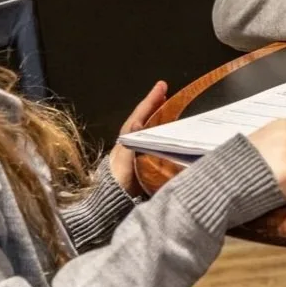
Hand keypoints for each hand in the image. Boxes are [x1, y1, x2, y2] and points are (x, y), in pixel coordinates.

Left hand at [110, 79, 169, 195]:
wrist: (111, 201)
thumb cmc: (119, 179)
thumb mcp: (126, 158)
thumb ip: (134, 143)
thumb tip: (139, 124)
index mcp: (127, 138)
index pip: (141, 114)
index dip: (151, 99)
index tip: (162, 85)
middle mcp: (131, 142)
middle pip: (146, 120)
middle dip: (157, 107)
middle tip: (168, 95)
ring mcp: (137, 153)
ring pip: (151, 132)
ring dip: (161, 120)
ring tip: (174, 111)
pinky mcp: (143, 165)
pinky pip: (156, 145)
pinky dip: (163, 137)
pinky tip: (173, 138)